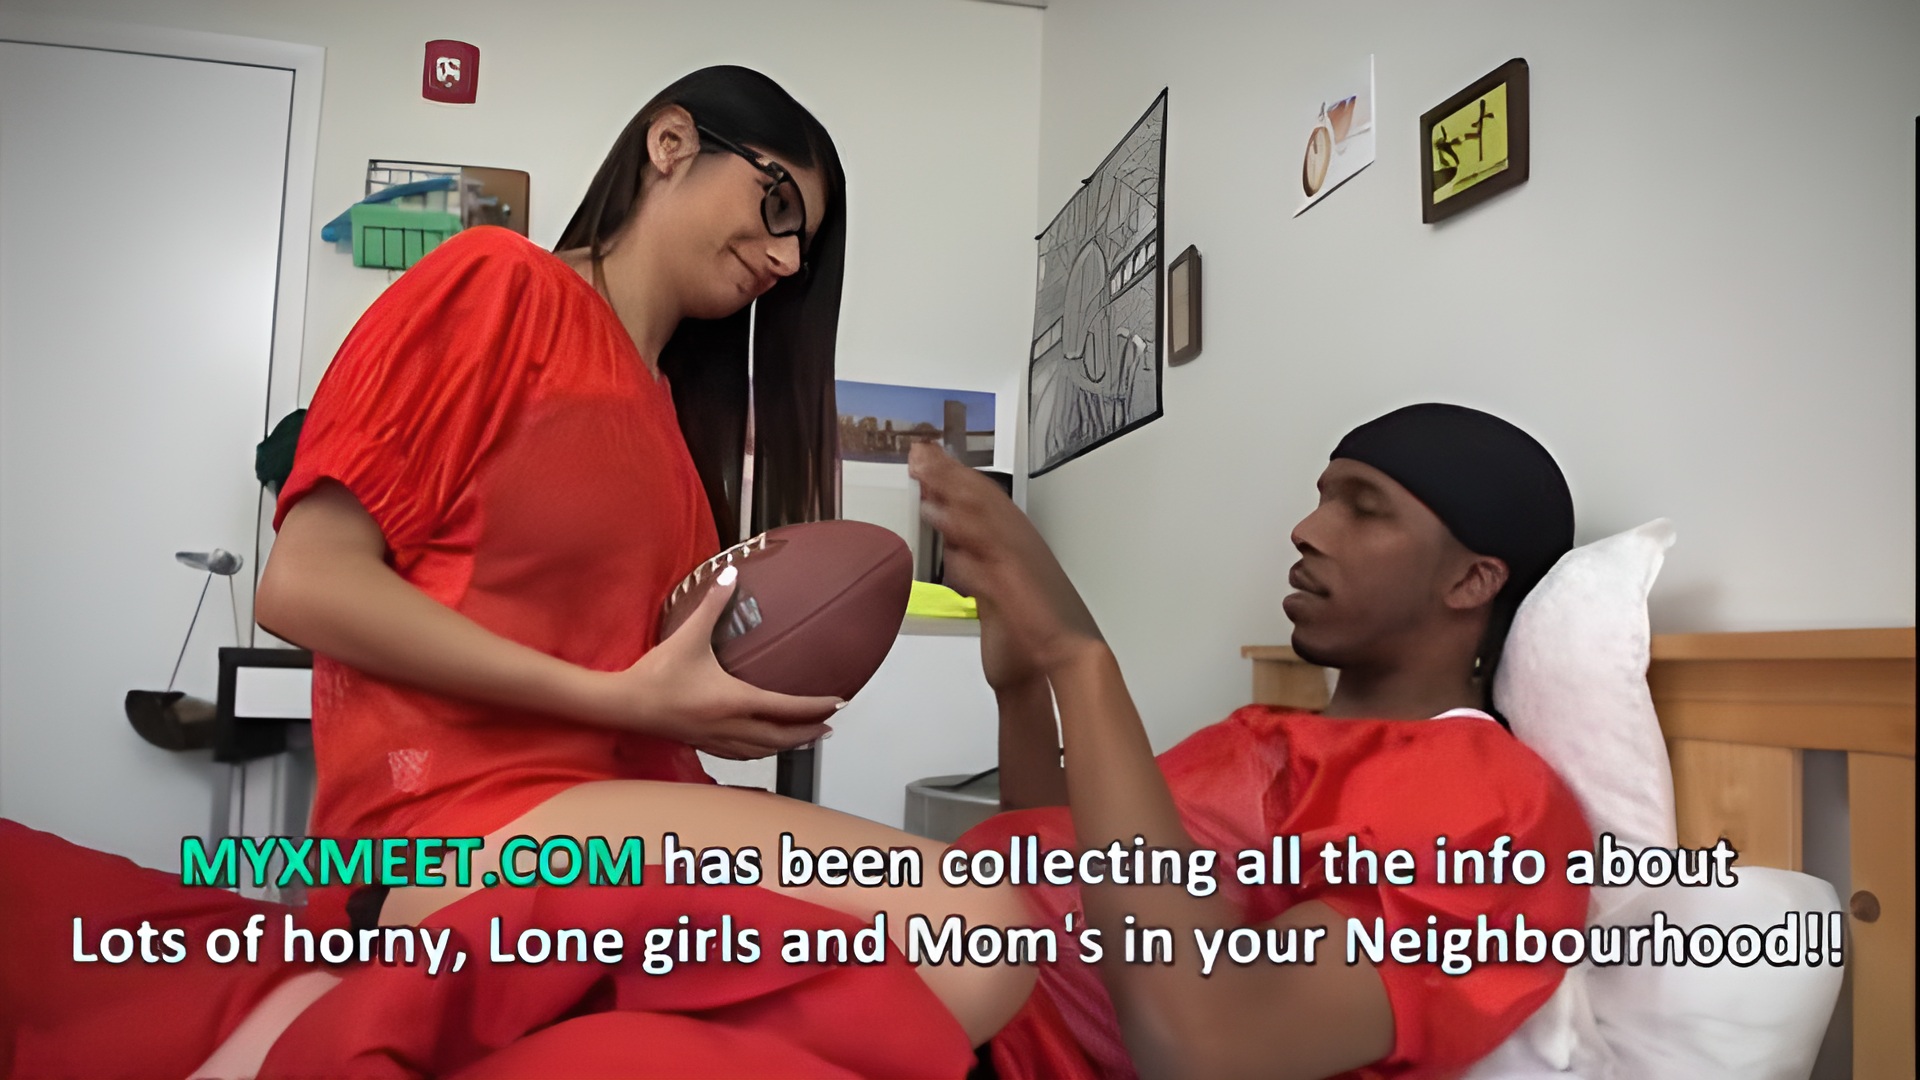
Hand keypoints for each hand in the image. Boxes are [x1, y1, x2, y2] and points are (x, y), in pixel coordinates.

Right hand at [587, 567, 841, 758]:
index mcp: (734, 700)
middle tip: (830, 726)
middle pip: (781, 737)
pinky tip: (763, 747)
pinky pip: (742, 754)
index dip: (815, 707)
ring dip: (788, 745)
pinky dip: (761, 751)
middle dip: (808, 732)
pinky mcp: (702, 744)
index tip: (839, 704)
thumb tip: (731, 572)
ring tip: (806, 739)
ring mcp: (717, 739)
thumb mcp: (688, 636)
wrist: (624, 705)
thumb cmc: (657, 672)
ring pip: (763, 750)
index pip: (786, 708)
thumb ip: (713, 604)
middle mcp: (731, 725)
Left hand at [909, 443, 1102, 684]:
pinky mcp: (1015, 588)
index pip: (983, 500)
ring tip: (923, 472)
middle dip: (948, 474)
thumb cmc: (1034, 629)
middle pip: (981, 501)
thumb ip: (978, 568)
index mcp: (1018, 544)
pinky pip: (987, 560)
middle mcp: (1020, 545)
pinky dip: (964, 544)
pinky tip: (942, 526)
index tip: (928, 457)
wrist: (1069, 657)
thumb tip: (956, 552)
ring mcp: (1019, 563)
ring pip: (983, 520)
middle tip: (919, 451)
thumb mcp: (1000, 591)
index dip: (955, 477)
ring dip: (953, 495)